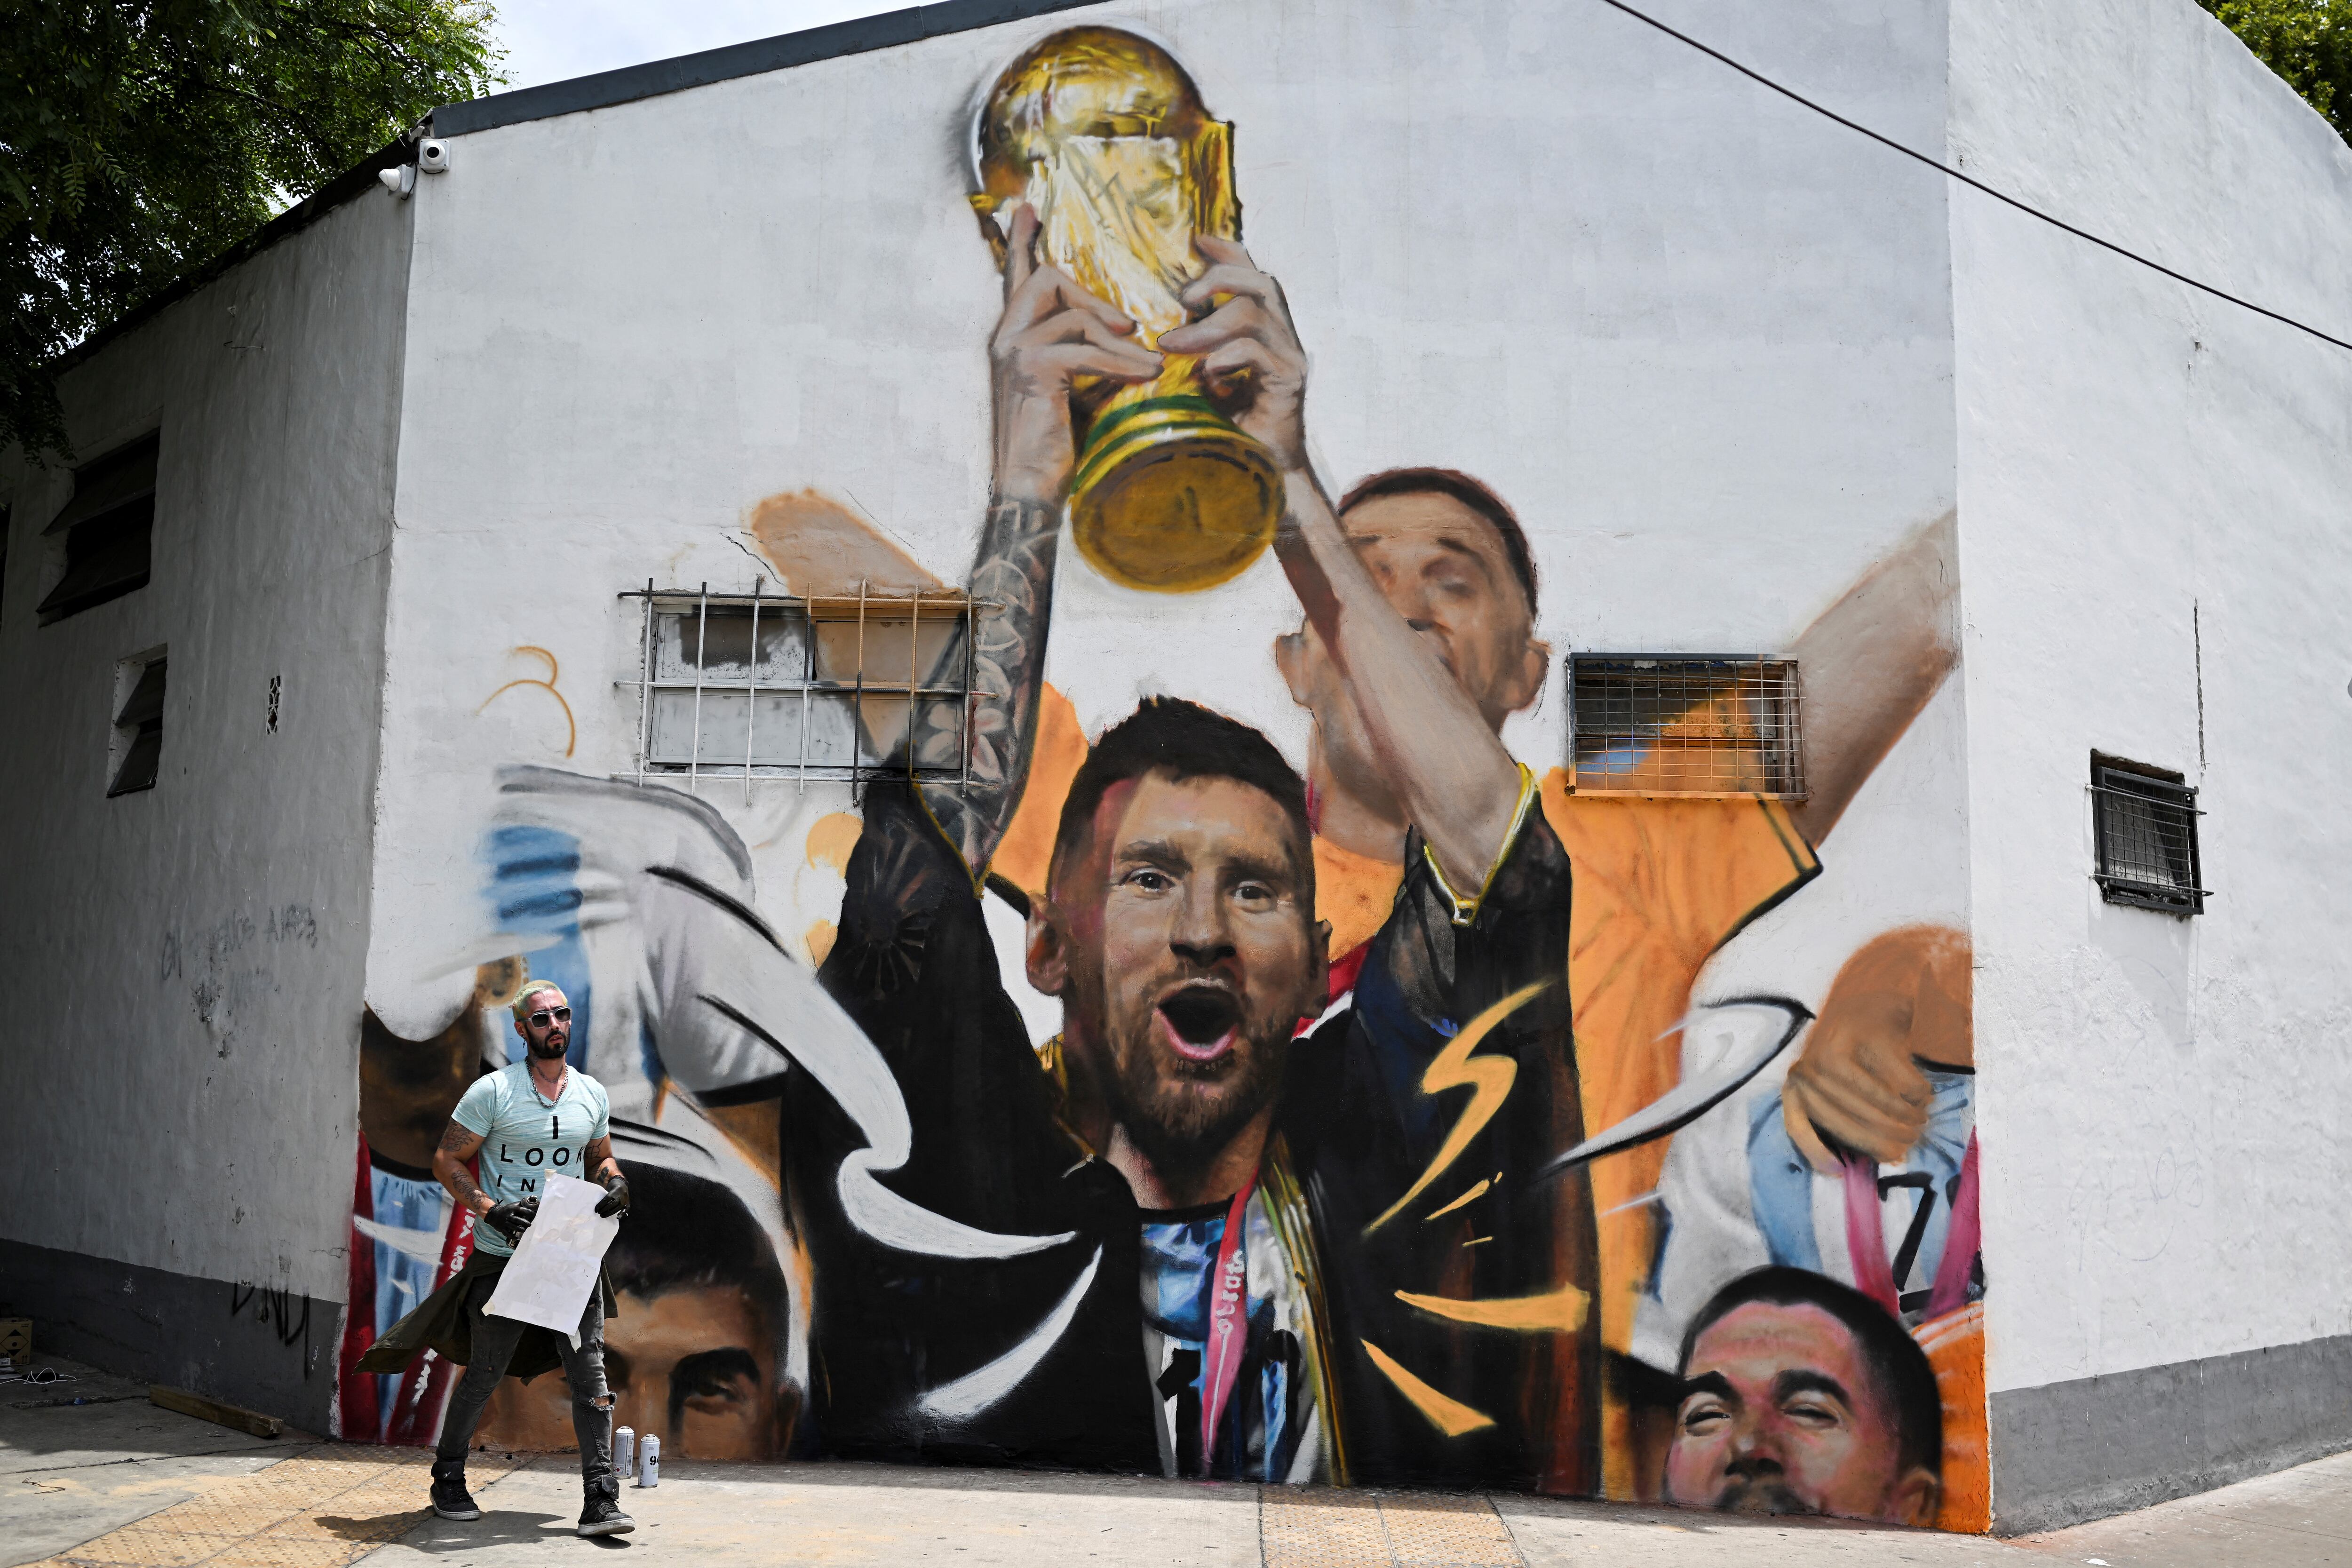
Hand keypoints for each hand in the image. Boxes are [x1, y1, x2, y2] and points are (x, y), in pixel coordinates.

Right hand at [483, 1197, 538, 1244]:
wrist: (494, 1214)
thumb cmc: (506, 1210)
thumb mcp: (513, 1205)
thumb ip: (521, 1205)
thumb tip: (532, 1204)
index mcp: (512, 1209)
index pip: (521, 1210)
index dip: (527, 1212)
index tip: (533, 1214)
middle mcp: (508, 1216)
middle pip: (516, 1219)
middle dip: (523, 1222)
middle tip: (529, 1224)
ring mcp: (504, 1222)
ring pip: (512, 1226)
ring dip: (519, 1229)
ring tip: (524, 1230)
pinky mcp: (501, 1228)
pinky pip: (507, 1233)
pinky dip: (512, 1236)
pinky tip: (517, 1237)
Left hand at [595, 1174, 630, 1218]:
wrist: (622, 1183)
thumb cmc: (613, 1187)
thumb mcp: (608, 1189)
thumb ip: (605, 1197)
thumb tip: (599, 1206)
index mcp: (614, 1191)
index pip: (606, 1200)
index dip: (600, 1205)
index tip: (596, 1210)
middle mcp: (620, 1196)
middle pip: (611, 1205)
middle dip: (604, 1210)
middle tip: (599, 1213)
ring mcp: (624, 1200)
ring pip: (617, 1208)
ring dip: (609, 1213)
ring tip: (603, 1215)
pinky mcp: (627, 1203)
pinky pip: (625, 1209)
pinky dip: (622, 1213)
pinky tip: (618, 1217)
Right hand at [991, 204, 1162, 502]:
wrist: (1030, 491)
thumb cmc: (1056, 447)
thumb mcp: (1078, 388)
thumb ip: (1089, 355)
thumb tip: (1127, 334)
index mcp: (1012, 338)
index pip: (1016, 278)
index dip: (1021, 243)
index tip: (1027, 208)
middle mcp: (1004, 337)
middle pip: (1047, 280)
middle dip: (1093, 298)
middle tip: (1128, 327)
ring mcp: (1011, 351)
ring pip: (1070, 312)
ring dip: (1114, 337)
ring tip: (1146, 363)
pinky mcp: (1030, 369)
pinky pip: (1083, 349)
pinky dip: (1120, 364)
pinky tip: (1144, 377)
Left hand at [1157, 234, 1308, 472]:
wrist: (1265, 475)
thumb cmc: (1231, 429)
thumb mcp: (1204, 381)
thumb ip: (1193, 352)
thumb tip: (1158, 330)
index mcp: (1266, 330)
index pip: (1253, 275)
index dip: (1227, 253)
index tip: (1196, 241)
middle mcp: (1284, 338)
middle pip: (1260, 282)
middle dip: (1218, 280)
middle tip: (1181, 300)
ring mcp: (1291, 359)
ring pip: (1255, 315)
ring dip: (1207, 326)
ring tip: (1171, 345)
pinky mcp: (1290, 384)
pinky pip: (1258, 353)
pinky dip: (1226, 357)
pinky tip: (1207, 376)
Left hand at [1782, 926, 1971, 1171]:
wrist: (1875, 1003)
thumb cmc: (1856, 1056)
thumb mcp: (1837, 1085)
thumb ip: (1846, 1116)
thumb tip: (1887, 1157)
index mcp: (1798, 1080)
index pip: (1798, 1121)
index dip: (1814, 1150)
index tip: (1838, 1171)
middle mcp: (1811, 1063)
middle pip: (1850, 1120)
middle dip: (1885, 1138)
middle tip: (1910, 1142)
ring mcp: (1838, 1046)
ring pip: (1879, 1103)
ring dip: (1906, 1118)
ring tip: (1920, 1119)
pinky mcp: (1871, 1035)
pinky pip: (1901, 1082)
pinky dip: (1918, 1094)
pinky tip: (1923, 1094)